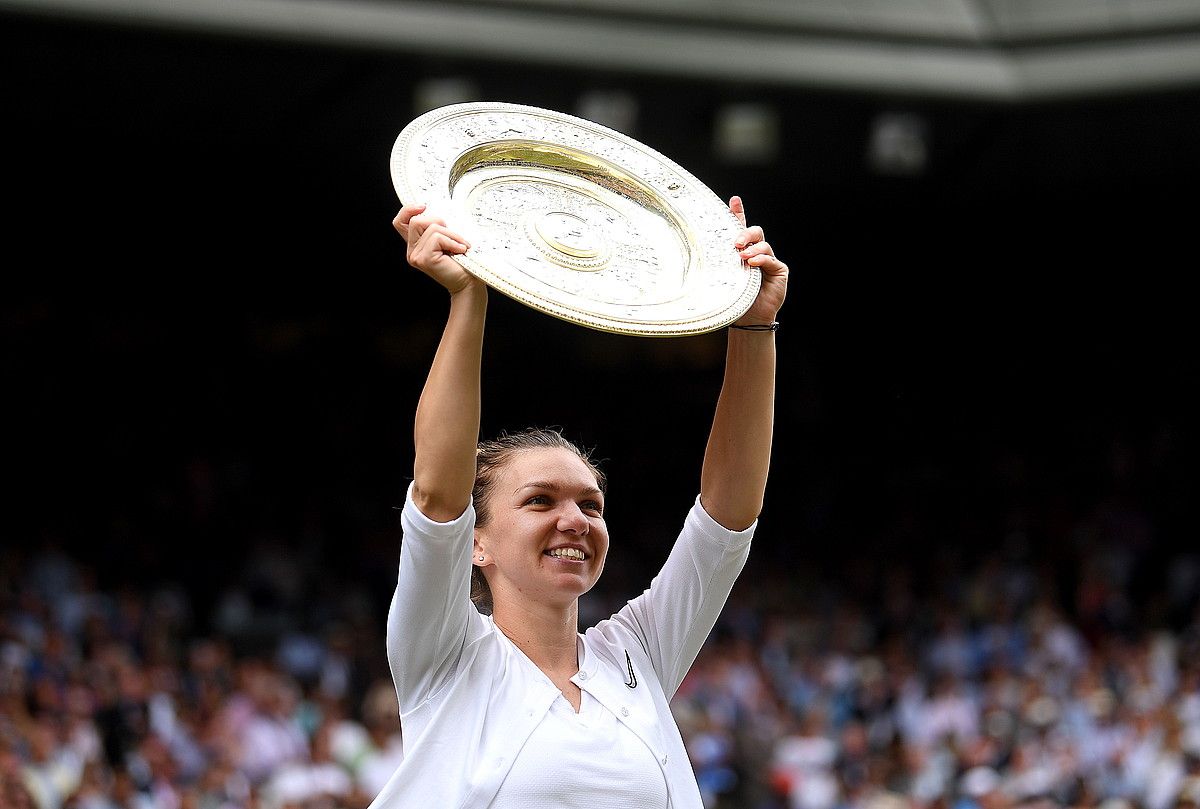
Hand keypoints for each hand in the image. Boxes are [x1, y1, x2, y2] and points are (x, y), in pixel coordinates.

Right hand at [394, 203, 481, 295]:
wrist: (469, 283)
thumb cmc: (462, 261)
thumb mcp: (446, 238)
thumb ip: (436, 227)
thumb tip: (432, 210)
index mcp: (415, 245)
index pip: (400, 222)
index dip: (407, 210)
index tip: (423, 206)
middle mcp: (412, 251)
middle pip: (417, 220)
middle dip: (439, 222)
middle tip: (453, 237)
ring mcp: (415, 256)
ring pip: (431, 228)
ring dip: (451, 234)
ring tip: (460, 247)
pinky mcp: (424, 259)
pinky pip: (437, 237)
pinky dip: (453, 241)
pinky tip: (461, 251)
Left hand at [729, 195, 787, 326]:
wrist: (747, 319)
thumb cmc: (732, 299)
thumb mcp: (721, 277)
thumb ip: (717, 263)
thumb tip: (695, 252)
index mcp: (741, 253)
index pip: (740, 228)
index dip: (738, 213)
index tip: (734, 201)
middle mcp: (756, 254)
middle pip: (754, 232)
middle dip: (745, 233)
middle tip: (735, 243)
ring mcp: (768, 261)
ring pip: (763, 244)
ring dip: (752, 249)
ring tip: (742, 258)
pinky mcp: (779, 270)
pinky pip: (771, 259)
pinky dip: (761, 259)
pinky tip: (752, 264)